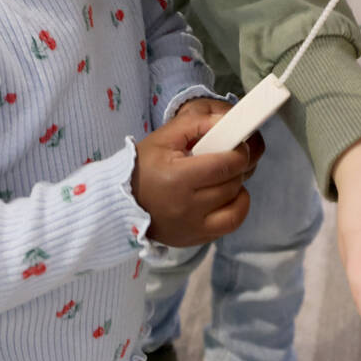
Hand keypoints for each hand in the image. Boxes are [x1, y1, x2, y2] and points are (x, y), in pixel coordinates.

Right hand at [133, 99, 262, 246]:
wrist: (121, 201)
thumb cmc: (144, 165)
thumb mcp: (165, 136)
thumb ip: (197, 123)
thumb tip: (227, 121)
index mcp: (178, 178)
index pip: (224, 166)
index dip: (239, 153)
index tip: (238, 145)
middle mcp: (186, 207)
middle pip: (232, 185)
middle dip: (239, 168)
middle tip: (233, 158)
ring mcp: (192, 227)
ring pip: (236, 209)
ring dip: (239, 190)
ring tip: (229, 178)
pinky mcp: (195, 239)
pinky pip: (229, 226)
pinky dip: (235, 209)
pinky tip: (226, 196)